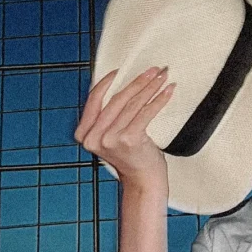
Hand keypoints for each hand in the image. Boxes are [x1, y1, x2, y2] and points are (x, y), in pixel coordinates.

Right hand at [75, 67, 173, 194]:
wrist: (142, 180)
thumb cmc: (130, 156)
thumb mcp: (110, 136)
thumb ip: (107, 117)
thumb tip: (118, 85)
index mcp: (84, 134)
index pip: (94, 100)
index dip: (106, 83)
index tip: (120, 71)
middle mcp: (94, 137)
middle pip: (116, 100)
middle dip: (137, 81)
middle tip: (153, 70)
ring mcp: (110, 139)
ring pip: (132, 104)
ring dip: (150, 87)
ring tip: (162, 77)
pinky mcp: (129, 140)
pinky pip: (146, 113)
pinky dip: (159, 100)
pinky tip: (168, 91)